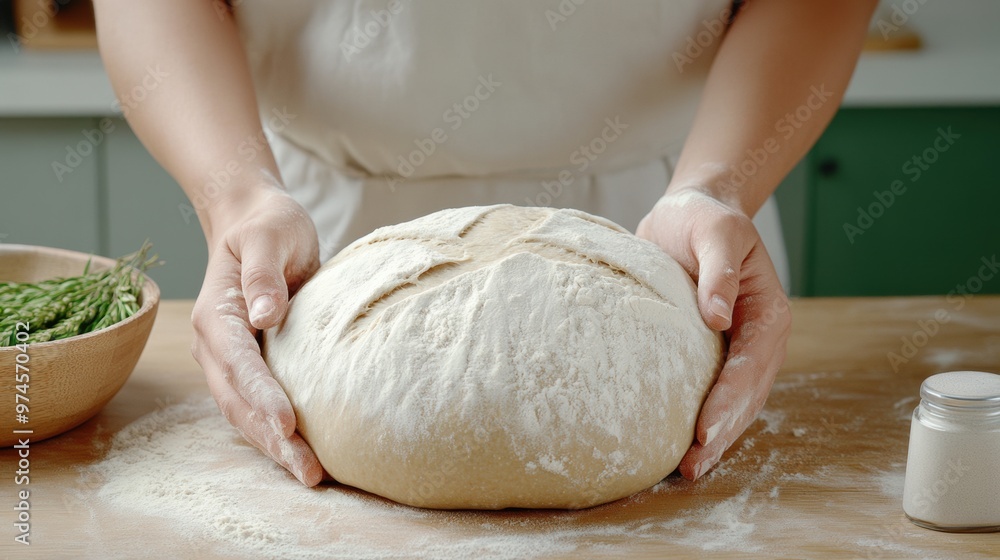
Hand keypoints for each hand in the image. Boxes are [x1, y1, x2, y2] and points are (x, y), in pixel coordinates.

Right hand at [190, 186, 323, 484]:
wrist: (254, 222)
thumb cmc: (267, 226)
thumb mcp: (270, 237)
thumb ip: (263, 274)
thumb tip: (264, 315)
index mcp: (216, 314)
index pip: (239, 363)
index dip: (262, 395)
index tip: (288, 423)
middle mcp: (216, 344)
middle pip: (239, 402)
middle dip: (271, 439)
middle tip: (308, 470)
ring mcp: (229, 360)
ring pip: (246, 413)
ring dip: (275, 446)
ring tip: (310, 474)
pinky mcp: (249, 365)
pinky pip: (257, 406)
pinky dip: (276, 433)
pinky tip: (303, 453)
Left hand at [636, 187, 790, 480]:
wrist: (692, 213)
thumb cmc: (704, 219)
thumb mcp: (716, 232)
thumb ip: (718, 272)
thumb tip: (718, 318)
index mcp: (768, 313)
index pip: (750, 366)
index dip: (728, 401)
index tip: (704, 429)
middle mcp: (760, 339)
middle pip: (746, 396)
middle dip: (722, 433)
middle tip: (693, 465)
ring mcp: (739, 350)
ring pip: (735, 404)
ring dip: (715, 438)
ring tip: (688, 469)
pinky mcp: (714, 354)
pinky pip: (713, 393)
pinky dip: (702, 421)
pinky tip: (680, 445)